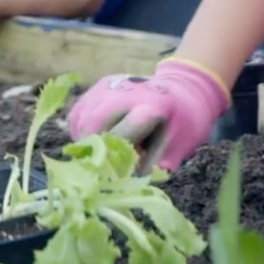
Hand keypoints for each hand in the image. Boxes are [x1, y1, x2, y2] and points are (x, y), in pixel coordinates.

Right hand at [68, 58, 229, 170]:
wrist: (185, 90)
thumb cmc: (182, 124)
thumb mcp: (178, 146)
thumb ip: (155, 164)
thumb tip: (129, 179)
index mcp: (151, 107)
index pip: (118, 135)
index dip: (110, 156)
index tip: (109, 172)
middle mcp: (127, 92)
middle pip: (93, 123)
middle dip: (92, 149)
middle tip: (98, 165)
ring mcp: (111, 85)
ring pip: (81, 117)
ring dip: (84, 139)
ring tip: (97, 152)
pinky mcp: (101, 84)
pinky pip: (78, 111)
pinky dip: (80, 128)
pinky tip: (93, 137)